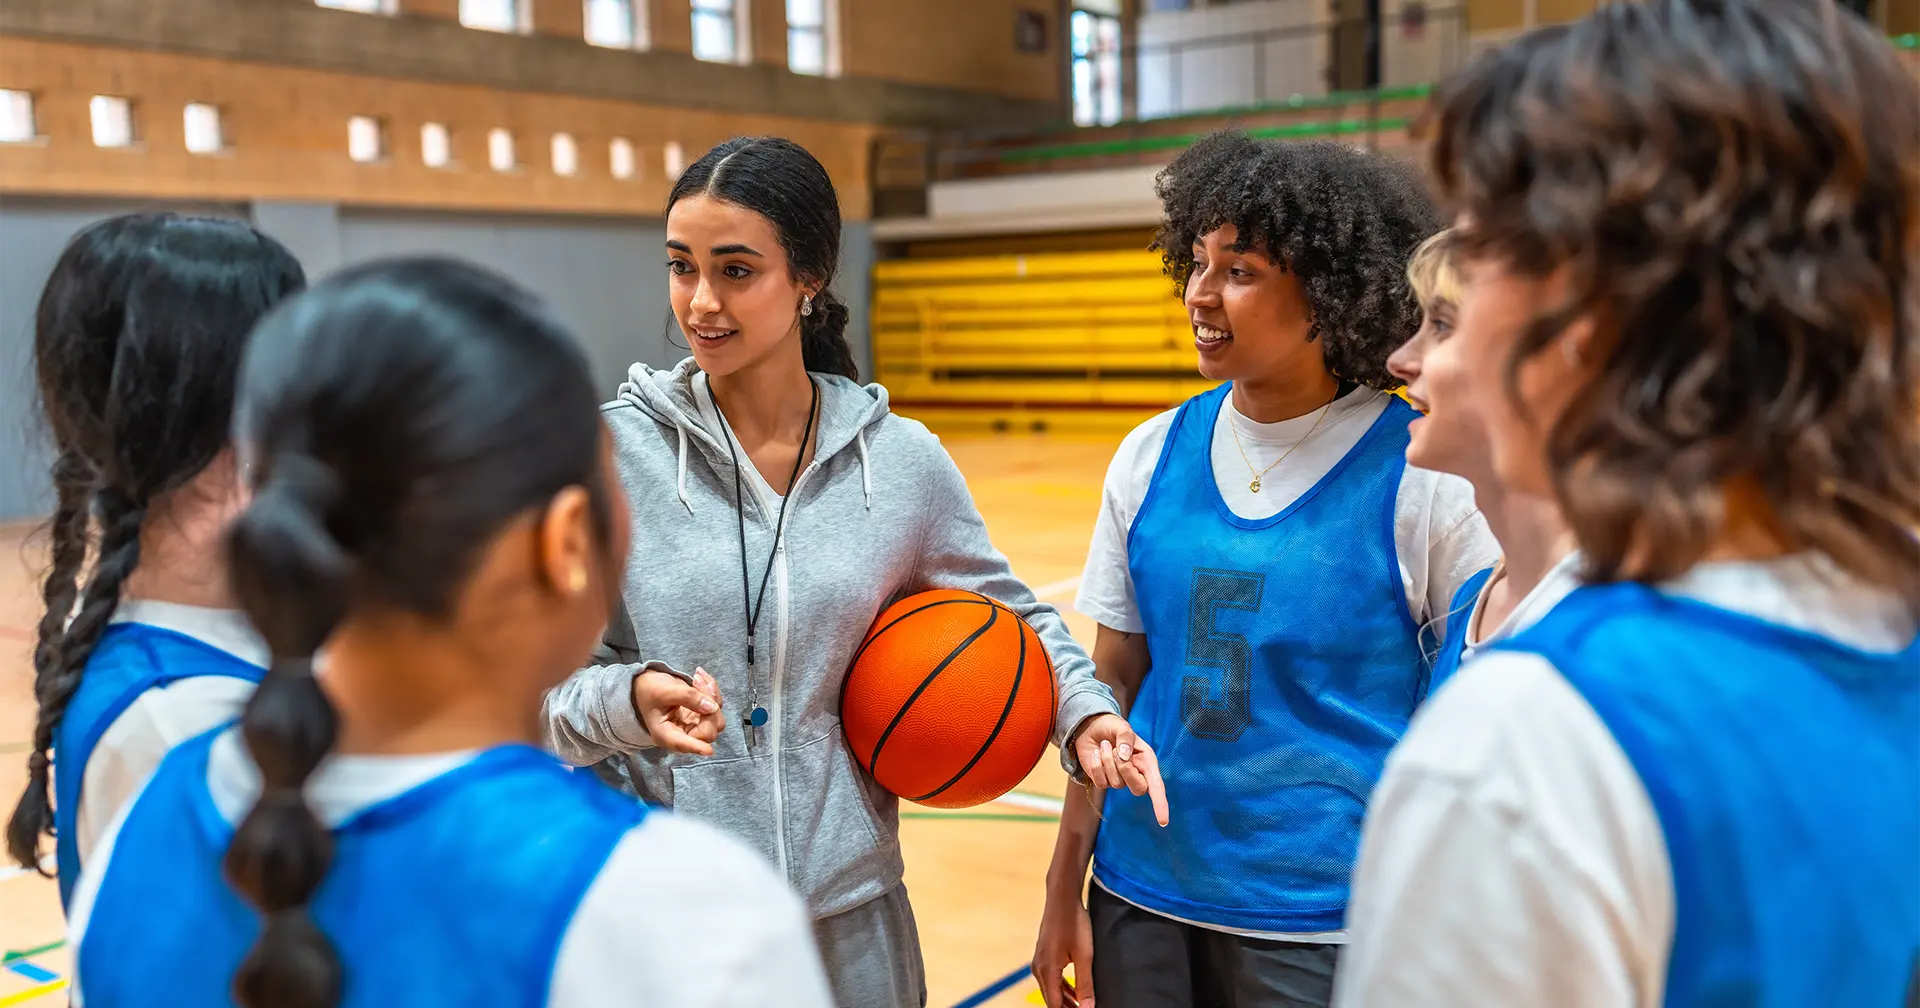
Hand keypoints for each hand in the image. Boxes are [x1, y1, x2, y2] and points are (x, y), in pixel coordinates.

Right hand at [633, 667, 724, 754]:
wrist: (646, 684)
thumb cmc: (649, 690)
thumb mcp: (664, 690)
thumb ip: (687, 697)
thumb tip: (713, 708)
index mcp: (666, 734)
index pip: (684, 744)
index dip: (697, 747)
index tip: (708, 751)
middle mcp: (682, 734)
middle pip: (709, 731)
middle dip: (709, 704)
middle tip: (696, 681)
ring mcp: (694, 725)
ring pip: (716, 719)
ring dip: (712, 695)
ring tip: (696, 677)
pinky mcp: (701, 715)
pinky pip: (716, 707)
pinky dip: (712, 690)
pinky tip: (699, 677)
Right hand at [1032, 885, 1095, 1006]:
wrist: (1062, 898)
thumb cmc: (1074, 923)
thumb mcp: (1084, 956)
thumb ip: (1085, 984)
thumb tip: (1088, 1007)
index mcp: (1047, 971)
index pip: (1054, 1005)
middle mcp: (1039, 968)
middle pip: (1051, 999)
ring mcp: (1039, 960)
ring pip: (1050, 989)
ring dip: (1065, 1000)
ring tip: (1081, 1006)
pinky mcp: (1044, 954)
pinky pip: (1051, 978)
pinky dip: (1062, 988)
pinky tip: (1075, 992)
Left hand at [1072, 713, 1168, 825]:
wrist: (1090, 727)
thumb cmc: (1111, 727)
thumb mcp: (1121, 726)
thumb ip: (1126, 737)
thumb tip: (1125, 757)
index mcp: (1147, 761)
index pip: (1157, 786)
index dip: (1160, 803)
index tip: (1163, 821)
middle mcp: (1136, 773)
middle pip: (1138, 788)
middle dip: (1126, 770)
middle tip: (1117, 751)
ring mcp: (1119, 780)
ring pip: (1116, 782)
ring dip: (1108, 761)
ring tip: (1105, 745)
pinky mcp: (1104, 781)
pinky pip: (1101, 782)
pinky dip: (1097, 766)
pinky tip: (1096, 753)